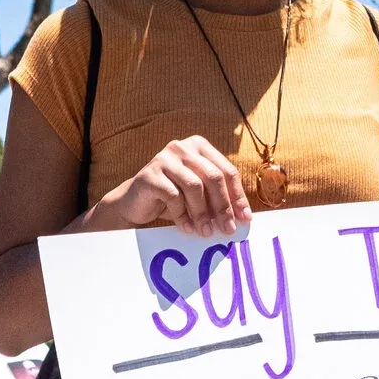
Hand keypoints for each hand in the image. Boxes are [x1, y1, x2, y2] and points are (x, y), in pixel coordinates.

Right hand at [82, 137, 250, 237]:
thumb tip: (242, 217)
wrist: (133, 203)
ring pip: (194, 186)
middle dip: (223, 206)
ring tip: (205, 232)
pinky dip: (182, 215)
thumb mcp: (197, 194)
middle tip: (227, 229)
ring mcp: (164, 158)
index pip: (226, 170)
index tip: (244, 219)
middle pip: (213, 177)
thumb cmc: (170, 198)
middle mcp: (182, 147)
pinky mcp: (149, 175)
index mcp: (199, 146)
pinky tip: (185, 228)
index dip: (237, 196)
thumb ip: (216, 197)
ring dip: (203, 213)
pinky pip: (173, 196)